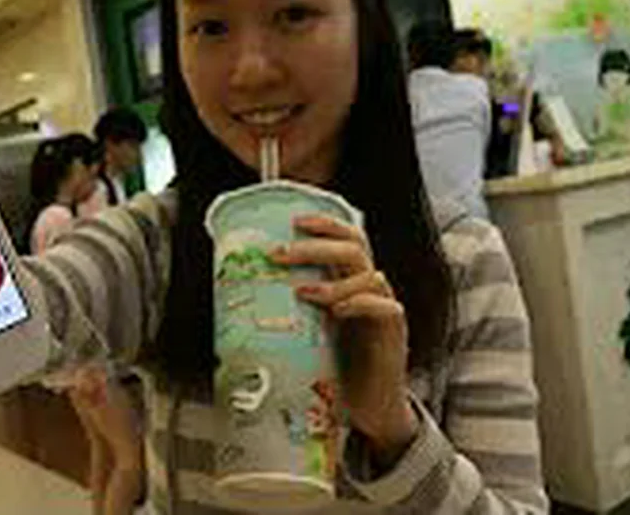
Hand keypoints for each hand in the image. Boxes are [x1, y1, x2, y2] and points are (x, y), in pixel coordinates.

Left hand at [276, 216, 418, 457]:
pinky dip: (360, 303)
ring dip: (332, 279)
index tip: (293, 220)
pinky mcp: (395, 335)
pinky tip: (337, 312)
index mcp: (350, 282)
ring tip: (302, 291)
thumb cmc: (335, 369)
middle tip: (280, 253)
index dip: (325, 224)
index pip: (347, 238)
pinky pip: (385, 307)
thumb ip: (289, 311)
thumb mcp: (308, 333)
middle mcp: (370, 290)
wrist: (368, 409)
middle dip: (316, 246)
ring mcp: (385, 310)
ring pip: (370, 274)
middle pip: (354, 248)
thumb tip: (234, 300)